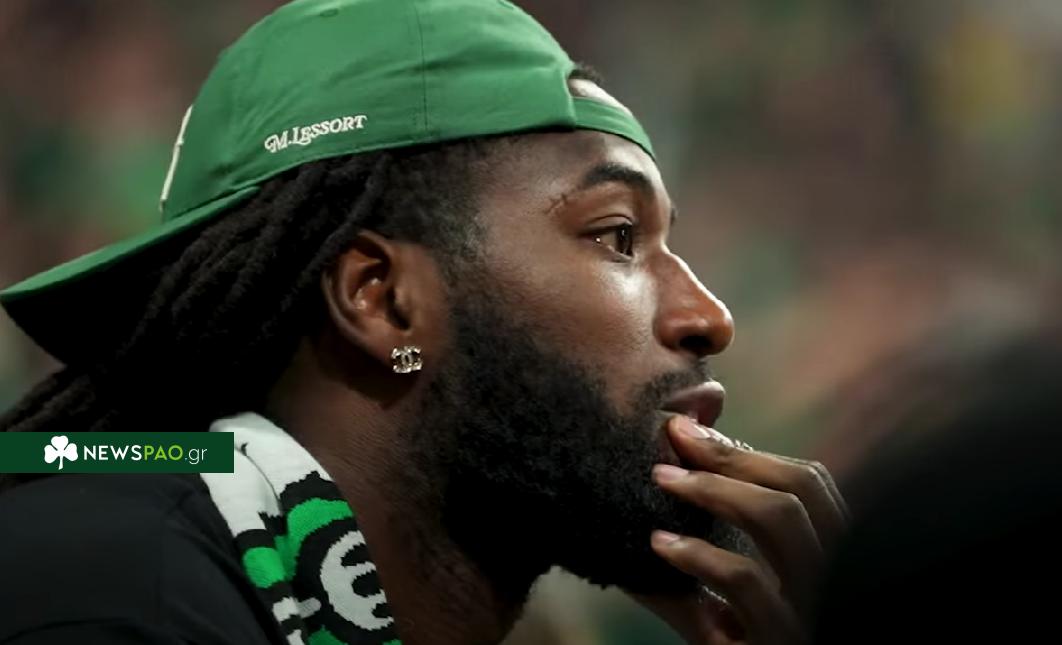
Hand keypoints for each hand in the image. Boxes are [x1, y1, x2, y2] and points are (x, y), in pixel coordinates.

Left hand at [633, 415, 848, 643]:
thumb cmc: (740, 642)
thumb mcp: (734, 588)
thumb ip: (719, 530)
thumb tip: (684, 450)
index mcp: (827, 558)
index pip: (811, 483)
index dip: (749, 449)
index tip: (689, 428)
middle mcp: (835, 577)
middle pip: (802, 490)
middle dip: (731, 455)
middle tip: (670, 441)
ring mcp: (814, 612)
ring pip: (783, 521)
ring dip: (716, 488)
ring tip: (660, 479)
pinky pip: (747, 584)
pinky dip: (699, 555)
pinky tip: (659, 545)